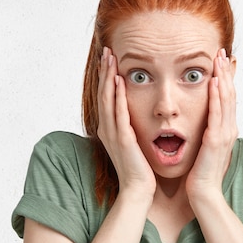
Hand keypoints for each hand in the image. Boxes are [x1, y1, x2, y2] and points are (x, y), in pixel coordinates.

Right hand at [97, 47, 155, 198]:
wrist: (139, 190)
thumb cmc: (139, 169)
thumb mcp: (133, 143)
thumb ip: (131, 128)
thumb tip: (135, 115)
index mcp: (111, 129)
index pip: (107, 97)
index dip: (107, 77)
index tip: (110, 59)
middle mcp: (108, 129)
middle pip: (103, 94)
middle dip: (105, 71)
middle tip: (106, 51)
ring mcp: (114, 134)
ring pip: (107, 99)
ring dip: (108, 77)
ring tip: (110, 58)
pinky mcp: (123, 139)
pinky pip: (118, 113)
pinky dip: (117, 96)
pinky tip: (118, 81)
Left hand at [186, 49, 237, 200]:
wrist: (203, 193)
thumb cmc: (200, 173)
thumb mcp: (206, 147)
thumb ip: (207, 132)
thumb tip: (204, 122)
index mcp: (226, 129)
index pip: (227, 98)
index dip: (225, 78)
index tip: (220, 61)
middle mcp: (229, 129)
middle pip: (230, 94)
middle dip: (226, 72)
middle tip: (221, 52)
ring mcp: (224, 134)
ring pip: (226, 100)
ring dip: (223, 78)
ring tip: (219, 59)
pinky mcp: (216, 140)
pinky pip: (217, 113)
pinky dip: (217, 96)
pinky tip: (214, 82)